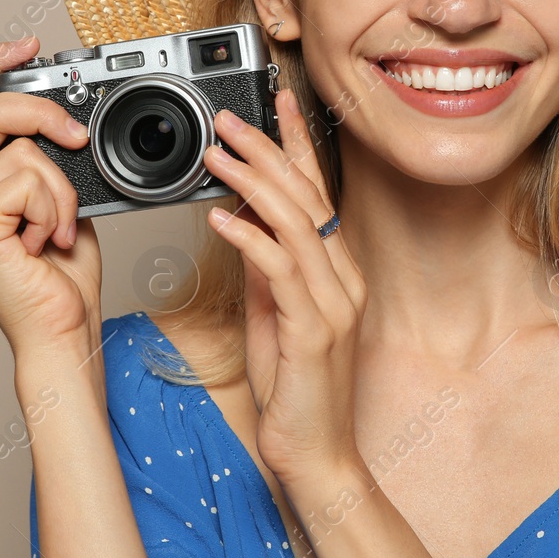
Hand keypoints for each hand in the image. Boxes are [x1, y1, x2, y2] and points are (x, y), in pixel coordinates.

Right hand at [0, 35, 103, 362]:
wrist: (62, 328)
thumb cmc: (63, 273)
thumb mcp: (62, 199)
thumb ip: (48, 159)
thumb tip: (66, 121)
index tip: (26, 46)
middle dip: (40, 111)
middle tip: (78, 137)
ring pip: (25, 153)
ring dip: (64, 190)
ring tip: (59, 229)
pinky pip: (29, 181)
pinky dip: (57, 208)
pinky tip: (48, 242)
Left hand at [201, 88, 367, 485]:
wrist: (316, 453)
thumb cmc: (295, 392)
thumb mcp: (275, 316)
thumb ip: (266, 270)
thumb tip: (242, 222)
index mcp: (337, 271)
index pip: (318, 192)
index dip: (297, 144)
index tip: (276, 104)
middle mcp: (343, 278)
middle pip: (308, 196)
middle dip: (267, 149)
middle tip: (228, 118)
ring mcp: (334, 302)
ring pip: (296, 222)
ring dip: (252, 181)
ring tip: (215, 152)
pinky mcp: (315, 328)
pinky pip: (280, 268)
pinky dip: (248, 235)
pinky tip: (219, 216)